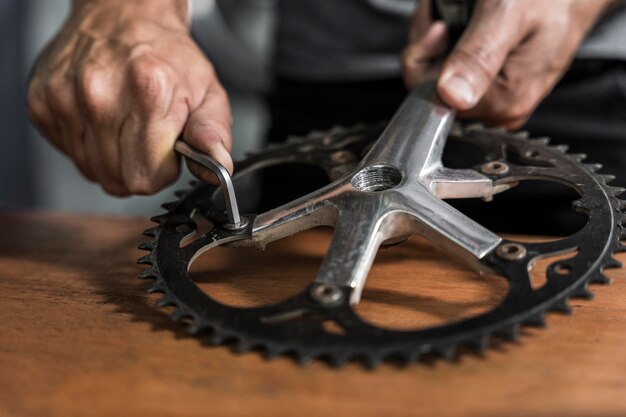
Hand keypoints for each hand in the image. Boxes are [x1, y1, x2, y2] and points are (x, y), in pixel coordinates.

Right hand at [27, 0, 232, 195]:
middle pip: (117, 180)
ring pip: (92, 170)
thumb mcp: (207, 91)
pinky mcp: (41, 101)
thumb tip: (217, 167)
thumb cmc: (167, 55)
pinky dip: (88, 145)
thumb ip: (214, 133)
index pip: (146, 177)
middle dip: (138, 168)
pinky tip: (101, 118)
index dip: (162, 172)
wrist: (123, 14)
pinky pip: (70, 153)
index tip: (167, 153)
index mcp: (148, 92)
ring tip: (124, 124)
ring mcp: (65, 98)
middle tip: (147, 137)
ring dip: (113, 158)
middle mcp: (99, 94)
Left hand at [403, 0, 613, 128]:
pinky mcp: (497, 85)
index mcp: (504, 101)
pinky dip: (452, 43)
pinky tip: (466, 22)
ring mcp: (499, 97)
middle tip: (447, 17)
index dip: (427, 60)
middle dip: (432, 49)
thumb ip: (478, 57)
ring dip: (440, 42)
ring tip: (459, 13)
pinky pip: (458, 71)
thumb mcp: (508, 15)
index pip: (435, 100)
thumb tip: (451, 96)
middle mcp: (501, 107)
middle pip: (435, 90)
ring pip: (442, 78)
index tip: (438, 28)